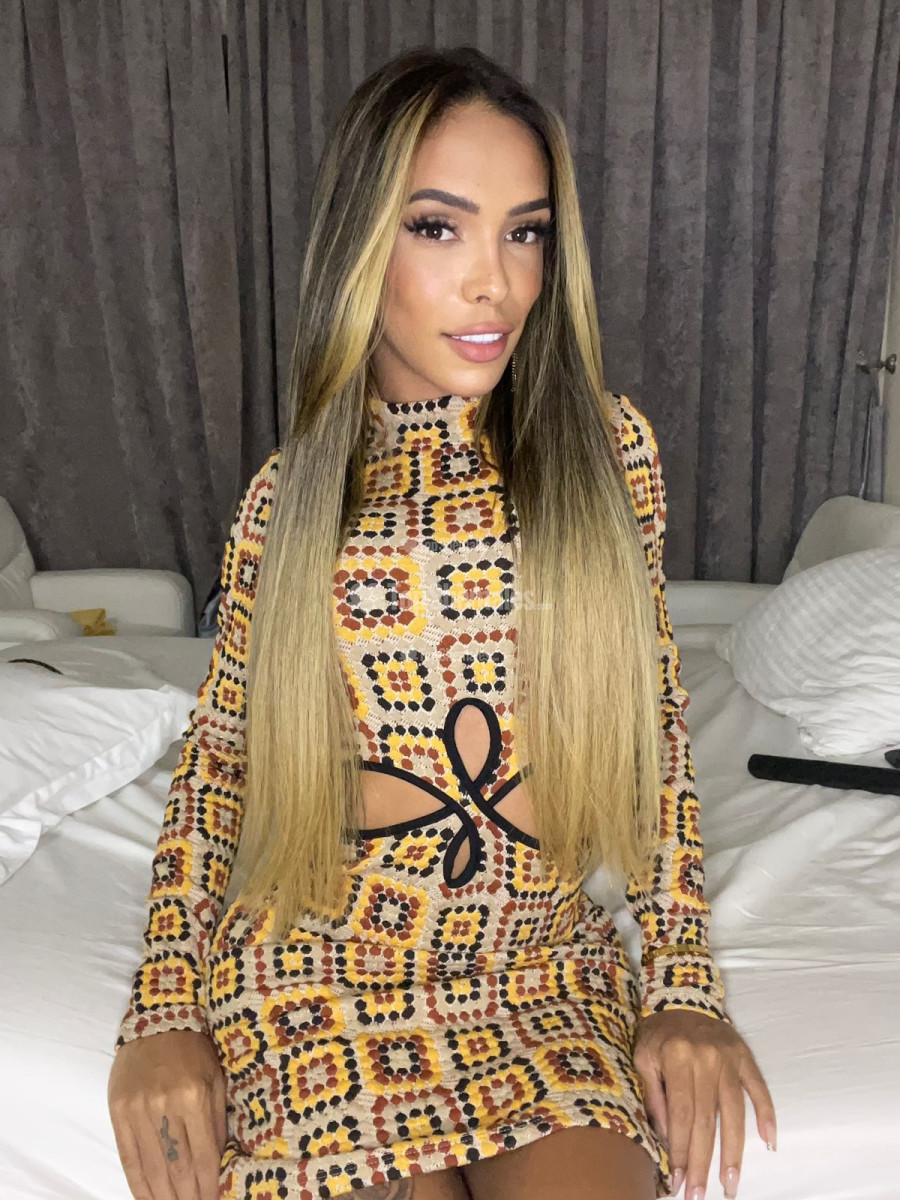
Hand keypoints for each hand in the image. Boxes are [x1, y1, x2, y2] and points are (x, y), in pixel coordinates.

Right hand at [108, 1028, 226, 1199]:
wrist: (157, 1021)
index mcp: (194, 1096)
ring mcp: (138, 1110)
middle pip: (177, 1168)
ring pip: (152, 1168)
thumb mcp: (216, 1078)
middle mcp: (165, 1106)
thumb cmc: (194, 1050)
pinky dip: (138, 1184)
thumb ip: (217, 1120)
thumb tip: (219, 1162)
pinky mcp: (118, 1112)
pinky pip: (128, 1158)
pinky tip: (147, 1199)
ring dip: (164, 1197)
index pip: (203, 1155)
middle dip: (188, 1196)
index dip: (208, 1185)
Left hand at [632, 1009, 775, 1199]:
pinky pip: (759, 1089)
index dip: (680, 1150)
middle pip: (707, 1120)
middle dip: (703, 1162)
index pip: (681, 1114)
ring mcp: (730, 1058)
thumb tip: (665, 1138)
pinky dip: (767, 1115)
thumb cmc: (659, 1033)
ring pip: (734, 1113)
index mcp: (678, 1057)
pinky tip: (769, 1142)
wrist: (682, 997)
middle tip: (699, 1194)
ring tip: (730, 1183)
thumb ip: (654, 1095)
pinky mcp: (745, 1057)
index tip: (677, 1180)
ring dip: (733, 1152)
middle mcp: (707, 1058)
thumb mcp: (643, 1057)